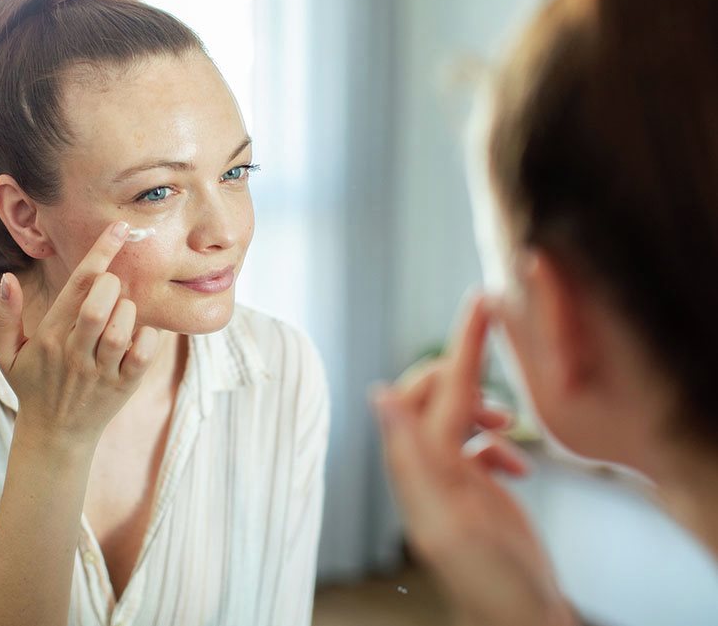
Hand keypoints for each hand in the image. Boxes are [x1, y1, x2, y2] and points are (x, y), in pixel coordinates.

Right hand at [0, 221, 161, 449]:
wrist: (55, 436)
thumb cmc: (32, 385)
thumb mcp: (5, 354)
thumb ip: (5, 316)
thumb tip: (7, 279)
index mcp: (49, 336)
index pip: (78, 286)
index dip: (101, 252)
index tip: (120, 228)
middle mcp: (74, 352)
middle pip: (98, 305)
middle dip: (112, 284)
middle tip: (113, 285)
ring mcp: (101, 371)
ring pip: (122, 329)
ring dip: (128, 311)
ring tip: (121, 312)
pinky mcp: (124, 386)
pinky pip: (144, 354)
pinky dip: (148, 337)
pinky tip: (139, 333)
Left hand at [374, 295, 576, 625]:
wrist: (520, 618)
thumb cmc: (494, 581)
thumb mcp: (452, 519)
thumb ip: (415, 457)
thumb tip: (378, 396)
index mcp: (418, 469)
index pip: (429, 391)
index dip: (458, 348)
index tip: (481, 304)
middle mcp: (425, 470)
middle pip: (432, 397)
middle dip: (464, 380)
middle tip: (499, 388)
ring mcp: (447, 481)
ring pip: (453, 416)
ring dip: (482, 410)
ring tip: (509, 428)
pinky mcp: (469, 493)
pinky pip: (474, 447)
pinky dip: (495, 445)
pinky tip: (515, 465)